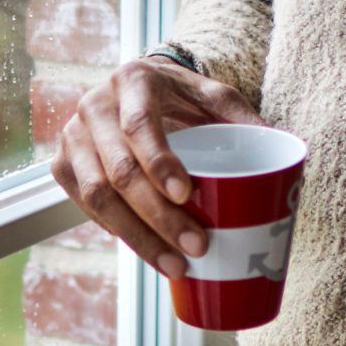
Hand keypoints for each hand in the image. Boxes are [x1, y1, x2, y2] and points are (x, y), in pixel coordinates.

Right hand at [51, 56, 265, 276]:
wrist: (136, 88)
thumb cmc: (181, 96)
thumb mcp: (215, 95)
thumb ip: (242, 116)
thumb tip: (281, 146)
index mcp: (133, 81)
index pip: (139, 126)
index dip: (159, 163)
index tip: (187, 195)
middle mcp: (95, 106)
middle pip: (119, 170)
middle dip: (158, 216)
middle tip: (196, 246)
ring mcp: (73, 137)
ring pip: (97, 196)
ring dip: (137, 237)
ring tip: (175, 264)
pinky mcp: (64, 164)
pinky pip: (85, 207)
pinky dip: (117, 233)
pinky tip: (149, 251)